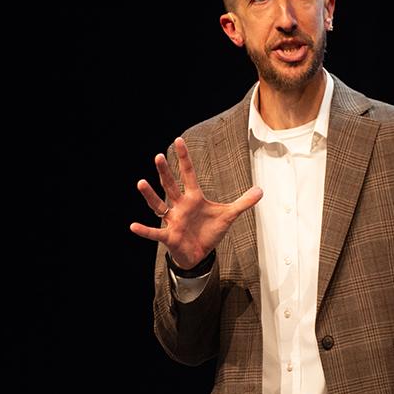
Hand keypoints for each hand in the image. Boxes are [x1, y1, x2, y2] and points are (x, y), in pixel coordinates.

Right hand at [129, 137, 262, 269]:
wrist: (200, 254)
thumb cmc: (209, 232)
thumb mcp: (229, 216)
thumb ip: (243, 202)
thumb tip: (261, 190)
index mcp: (194, 198)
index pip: (188, 174)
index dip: (184, 157)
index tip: (179, 140)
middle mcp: (180, 206)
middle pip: (171, 186)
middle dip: (165, 172)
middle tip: (158, 156)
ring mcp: (173, 220)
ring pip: (158, 205)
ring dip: (150, 195)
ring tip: (140, 183)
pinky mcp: (169, 236)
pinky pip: (155, 232)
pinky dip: (144, 230)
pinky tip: (133, 226)